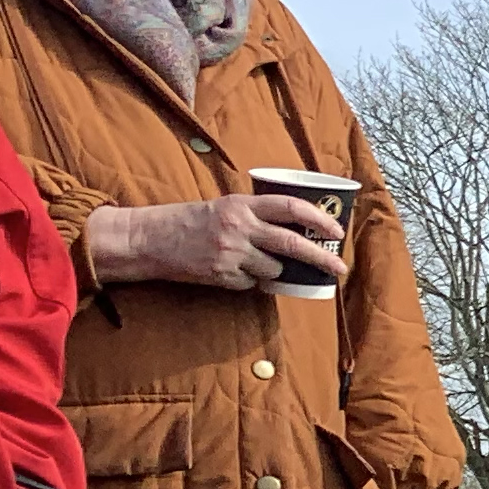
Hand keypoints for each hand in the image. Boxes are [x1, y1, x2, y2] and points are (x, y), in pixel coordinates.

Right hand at [83, 193, 342, 292]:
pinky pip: (251, 283)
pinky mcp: (222, 275)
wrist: (148, 239)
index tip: (336, 231)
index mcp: (241, 205)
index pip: (291, 207)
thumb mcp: (224, 207)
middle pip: (293, 243)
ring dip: (273, 270)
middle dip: (321, 258)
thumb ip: (257, 215)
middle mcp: (239, 227)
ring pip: (274, 269)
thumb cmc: (189, 221)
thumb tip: (300, 229)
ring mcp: (230, 253)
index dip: (319, 219)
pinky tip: (229, 270)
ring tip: (250, 261)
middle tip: (339, 268)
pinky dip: (249, 281)